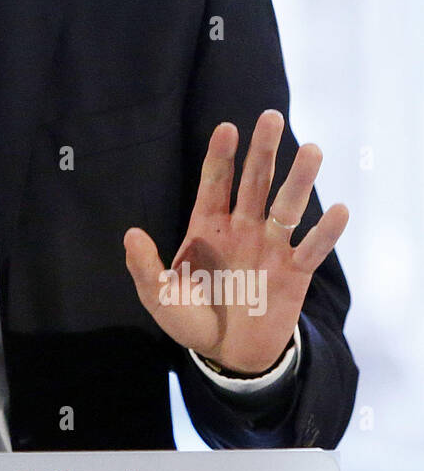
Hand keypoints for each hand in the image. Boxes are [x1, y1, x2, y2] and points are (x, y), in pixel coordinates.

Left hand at [123, 110, 348, 375]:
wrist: (227, 355)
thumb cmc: (191, 319)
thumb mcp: (159, 297)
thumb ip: (145, 267)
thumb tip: (132, 233)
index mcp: (208, 226)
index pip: (216, 182)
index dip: (221, 155)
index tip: (227, 127)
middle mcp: (242, 228)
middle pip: (255, 181)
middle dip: (263, 150)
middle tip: (271, 116)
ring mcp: (270, 247)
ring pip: (288, 206)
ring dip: (300, 179)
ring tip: (311, 150)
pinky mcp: (294, 273)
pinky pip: (312, 248)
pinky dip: (326, 231)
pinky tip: (338, 209)